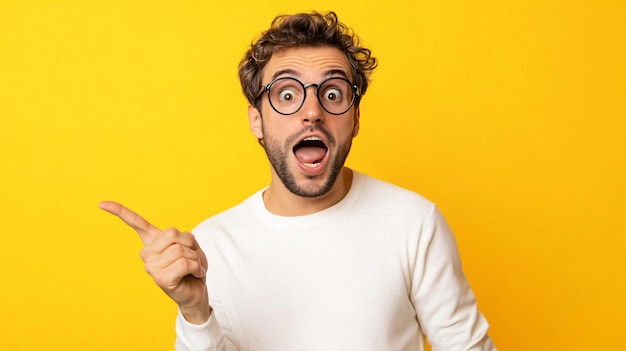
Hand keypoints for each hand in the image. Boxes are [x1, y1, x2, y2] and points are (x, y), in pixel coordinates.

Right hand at [99, 201, 210, 323]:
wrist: (196, 292)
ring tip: (194, 267)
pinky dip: (197, 267)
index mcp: (152, 242)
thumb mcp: (191, 246)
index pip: (136, 223)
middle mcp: (147, 253)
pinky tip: (196, 274)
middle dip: (191, 243)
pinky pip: (184, 263)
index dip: (120, 211)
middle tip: (193, 256)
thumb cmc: (193, 266)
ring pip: (180, 250)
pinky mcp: (160, 279)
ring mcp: (151, 267)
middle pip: (172, 234)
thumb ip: (182, 238)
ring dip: (196, 258)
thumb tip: (174, 245)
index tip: (101, 204)